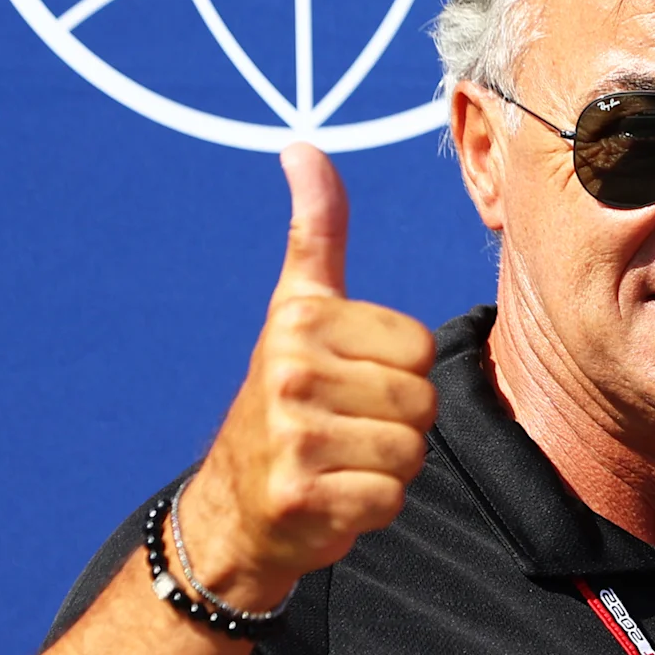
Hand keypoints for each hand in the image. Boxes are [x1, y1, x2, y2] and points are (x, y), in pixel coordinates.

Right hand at [179, 145, 440, 609]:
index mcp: (300, 319)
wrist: (234, 508)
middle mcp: (289, 371)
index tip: (351, 382)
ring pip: (410, 452)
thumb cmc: (284, 400)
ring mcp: (291, 436)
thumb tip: (304, 147)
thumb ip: (315, 232)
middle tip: (346, 431)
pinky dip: (372, 507)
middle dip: (396, 425)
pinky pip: (389, 498)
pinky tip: (333, 497)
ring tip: (340, 462)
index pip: (419, 348)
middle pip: (420, 402)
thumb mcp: (297, 307)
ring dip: (387, 468)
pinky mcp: (300, 497)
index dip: (399, 373)